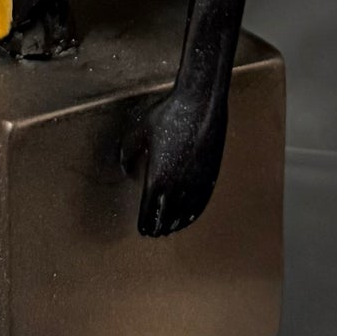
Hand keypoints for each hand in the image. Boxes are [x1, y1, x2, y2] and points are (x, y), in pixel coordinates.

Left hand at [122, 85, 227, 237]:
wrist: (200, 102)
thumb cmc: (169, 114)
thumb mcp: (140, 131)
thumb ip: (129, 153)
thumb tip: (125, 169)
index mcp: (157, 178)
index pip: (149, 212)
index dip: (145, 224)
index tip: (143, 230)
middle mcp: (177, 186)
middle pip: (167, 217)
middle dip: (159, 227)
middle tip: (155, 233)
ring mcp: (196, 182)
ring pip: (185, 214)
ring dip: (176, 223)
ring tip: (171, 229)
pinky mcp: (210, 175)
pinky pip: (201, 202)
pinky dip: (193, 214)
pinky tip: (190, 216)